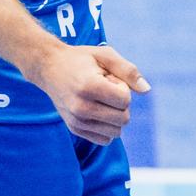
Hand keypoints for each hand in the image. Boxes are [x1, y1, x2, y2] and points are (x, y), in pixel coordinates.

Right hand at [33, 43, 150, 144]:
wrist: (49, 67)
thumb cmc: (81, 59)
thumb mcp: (105, 55)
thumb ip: (128, 71)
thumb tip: (147, 90)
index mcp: (89, 87)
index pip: (125, 100)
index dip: (122, 87)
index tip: (108, 78)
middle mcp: (81, 108)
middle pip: (123, 119)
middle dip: (121, 103)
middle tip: (104, 89)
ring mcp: (76, 121)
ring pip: (116, 132)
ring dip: (114, 116)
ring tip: (99, 100)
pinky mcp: (74, 129)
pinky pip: (105, 140)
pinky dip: (107, 127)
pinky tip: (96, 110)